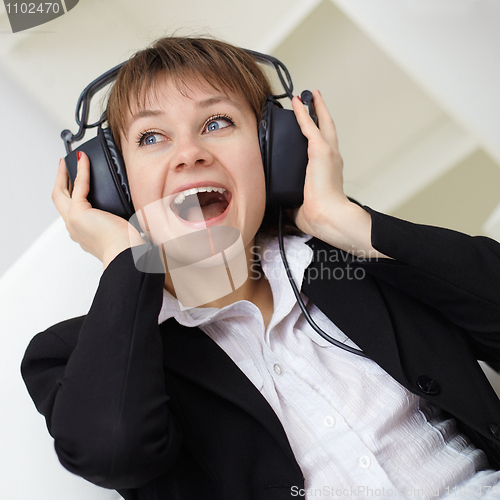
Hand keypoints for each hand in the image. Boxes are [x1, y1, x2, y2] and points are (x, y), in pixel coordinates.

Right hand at [52, 152, 143, 267]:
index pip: (72, 211)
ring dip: (64, 175)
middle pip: (60, 201)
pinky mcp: (79, 213)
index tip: (76, 183)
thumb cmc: (127, 247)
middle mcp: (75, 228)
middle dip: (61, 182)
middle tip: (65, 167)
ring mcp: (73, 221)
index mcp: (84, 234)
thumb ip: (120, 221)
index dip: (72, 195)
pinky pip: (78, 186)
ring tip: (72, 161)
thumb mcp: (122, 231)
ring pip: (61, 194)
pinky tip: (84, 160)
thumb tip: (133, 213)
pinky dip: (82, 171)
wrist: (125, 254)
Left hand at [291, 91, 386, 257]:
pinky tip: (296, 102)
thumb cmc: (319, 216)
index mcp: (329, 172)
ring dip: (315, 108)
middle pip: (328, 129)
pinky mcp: (321, 151)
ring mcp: (329, 153)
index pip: (324, 149)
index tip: (314, 128)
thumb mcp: (301, 205)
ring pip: (322, 123)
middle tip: (315, 101)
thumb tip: (279, 202)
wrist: (329, 217)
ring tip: (308, 95)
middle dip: (321, 114)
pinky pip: (309, 126)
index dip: (319, 136)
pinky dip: (302, 113)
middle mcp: (333, 159)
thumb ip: (291, 199)